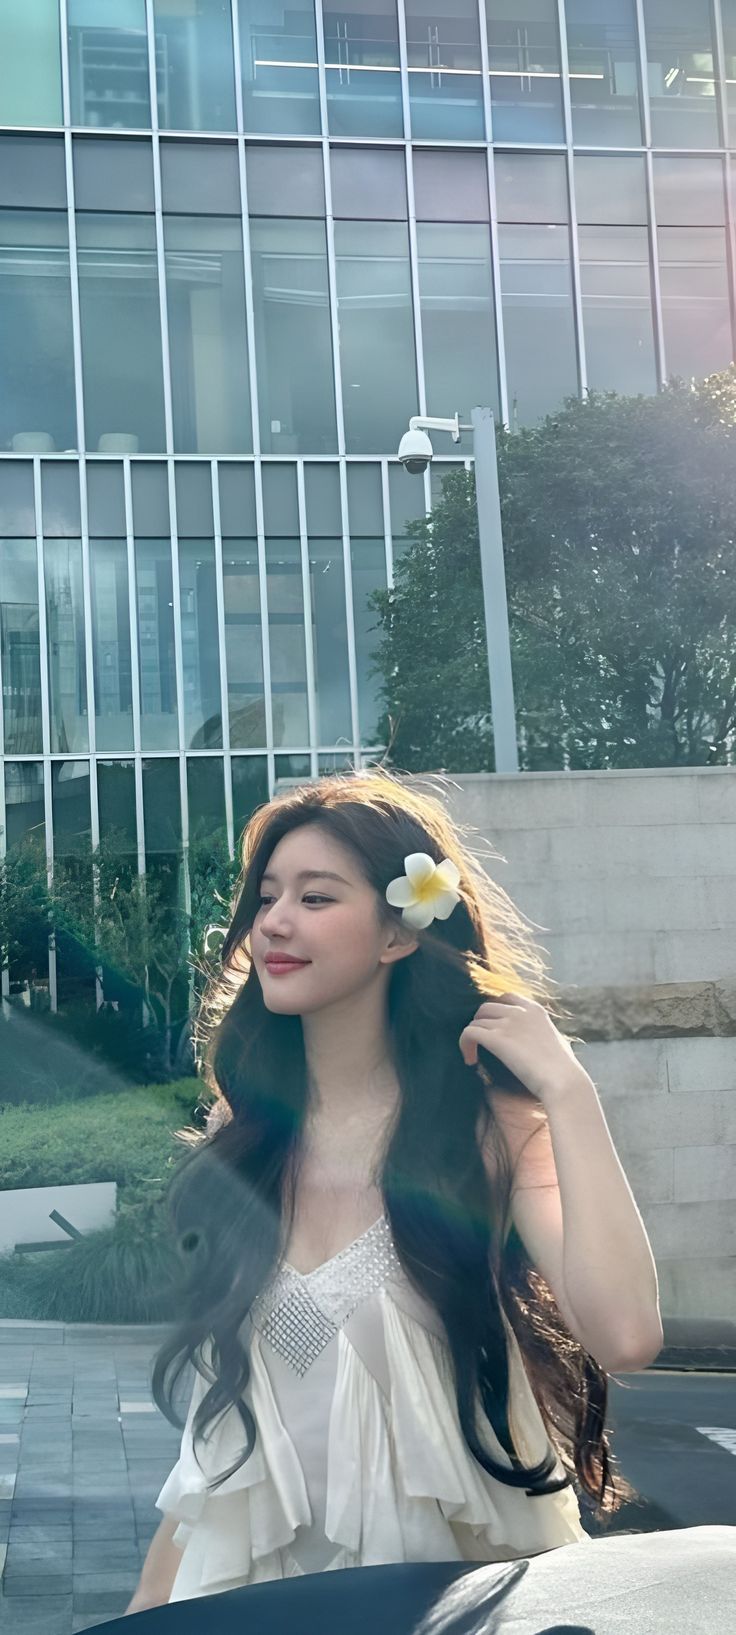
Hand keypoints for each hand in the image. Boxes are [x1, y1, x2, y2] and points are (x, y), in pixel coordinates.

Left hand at [459, 992, 590, 1104]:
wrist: (563, 1081)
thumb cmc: (563, 1068)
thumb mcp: (558, 1041)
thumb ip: (545, 1033)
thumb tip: (544, 1038)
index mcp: (535, 1009)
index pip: (506, 997)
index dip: (494, 1011)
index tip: (492, 1027)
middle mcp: (520, 1011)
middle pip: (486, 1007)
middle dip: (480, 1023)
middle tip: (481, 1043)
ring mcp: (508, 1023)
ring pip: (476, 1021)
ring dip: (471, 1037)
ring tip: (473, 1056)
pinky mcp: (497, 1039)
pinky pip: (469, 1033)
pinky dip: (464, 1044)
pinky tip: (470, 1060)